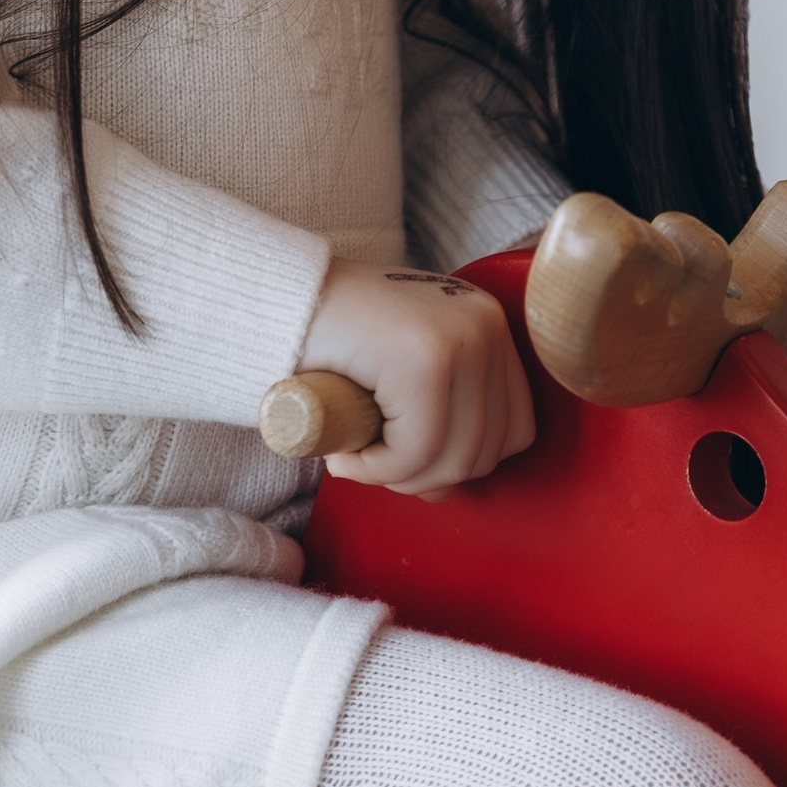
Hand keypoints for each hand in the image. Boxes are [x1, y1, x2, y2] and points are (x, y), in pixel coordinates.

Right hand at [299, 261, 536, 494]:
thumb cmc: (333, 342)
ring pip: (452, 458)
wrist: (271, 300)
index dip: (462, 462)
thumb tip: (449, 485)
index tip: (409, 458)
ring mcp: (458, 340)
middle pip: (486, 451)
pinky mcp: (423, 358)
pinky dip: (376, 469)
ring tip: (356, 456)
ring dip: (397, 477)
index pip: (515, 429)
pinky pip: (414, 452)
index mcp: (488, 327)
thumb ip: (440, 416)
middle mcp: (485, 326)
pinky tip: (346, 453)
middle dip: (424, 477)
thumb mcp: (404, 370)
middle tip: (372, 461)